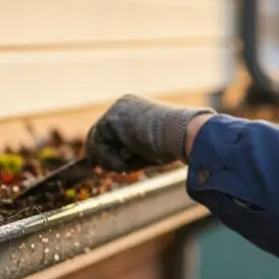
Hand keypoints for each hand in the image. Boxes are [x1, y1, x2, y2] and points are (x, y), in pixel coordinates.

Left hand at [84, 95, 214, 172]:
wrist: (181, 134)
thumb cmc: (172, 145)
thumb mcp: (147, 150)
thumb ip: (129, 154)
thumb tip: (110, 165)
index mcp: (133, 110)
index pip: (111, 132)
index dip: (105, 151)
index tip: (100, 167)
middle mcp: (122, 107)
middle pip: (100, 134)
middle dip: (100, 156)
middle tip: (99, 171)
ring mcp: (116, 110)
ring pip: (98, 141)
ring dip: (109, 160)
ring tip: (128, 166)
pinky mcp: (111, 118)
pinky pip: (100, 144)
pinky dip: (110, 158)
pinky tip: (126, 160)